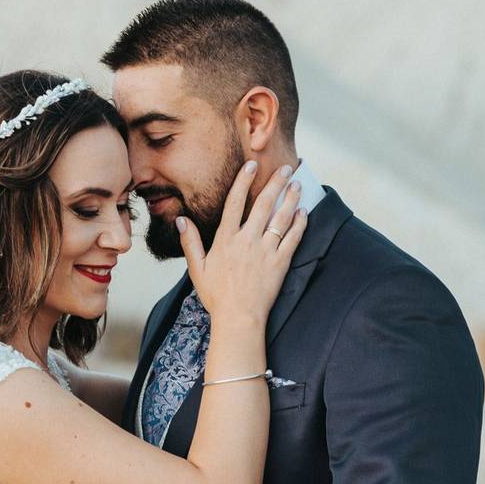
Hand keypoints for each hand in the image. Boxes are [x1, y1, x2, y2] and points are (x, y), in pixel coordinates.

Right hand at [177, 161, 307, 324]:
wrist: (238, 318)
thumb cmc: (216, 296)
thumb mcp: (197, 269)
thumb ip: (190, 242)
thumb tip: (180, 220)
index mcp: (225, 239)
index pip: (234, 202)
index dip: (243, 181)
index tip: (251, 165)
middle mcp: (247, 240)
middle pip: (264, 204)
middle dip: (275, 183)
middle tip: (286, 167)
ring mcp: (266, 251)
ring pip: (281, 218)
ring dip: (290, 199)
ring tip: (297, 183)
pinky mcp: (280, 263)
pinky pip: (293, 238)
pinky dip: (299, 223)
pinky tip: (303, 211)